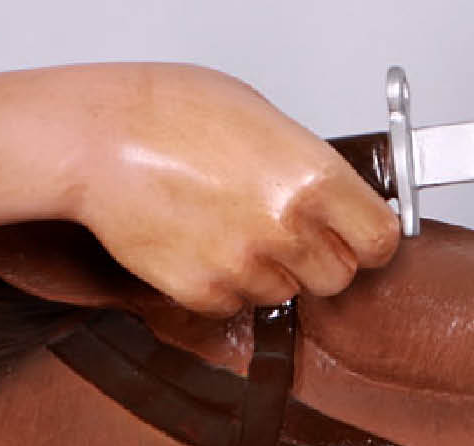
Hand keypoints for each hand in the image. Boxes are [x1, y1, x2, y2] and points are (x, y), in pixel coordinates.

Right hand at [67, 64, 398, 313]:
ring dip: (269, 269)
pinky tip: (200, 240)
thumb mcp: (261, 118)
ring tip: (229, 222)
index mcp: (312, 178)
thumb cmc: (167, 113)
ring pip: (286, 292)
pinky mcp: (208, 293)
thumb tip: (340, 199)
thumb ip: (309, 167)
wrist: (93, 139)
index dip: (370, 240)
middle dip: (320, 258)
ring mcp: (247, 266)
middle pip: (339, 276)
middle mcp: (287, 227)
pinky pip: (239, 303)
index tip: (360, 237)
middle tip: (286, 228)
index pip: (380, 240)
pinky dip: (225, 282)